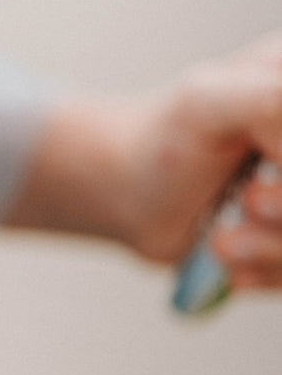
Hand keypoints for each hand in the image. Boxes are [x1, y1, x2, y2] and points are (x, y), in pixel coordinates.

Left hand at [3, 32, 281, 288]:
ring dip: (274, 249)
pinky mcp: (281, 242)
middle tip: (246, 200)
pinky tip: (223, 252)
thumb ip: (272, 103)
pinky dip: (259, 273)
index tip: (263, 174)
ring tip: (226, 232)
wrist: (110, 187)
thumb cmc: (155, 136)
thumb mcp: (213, 101)